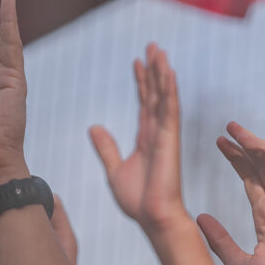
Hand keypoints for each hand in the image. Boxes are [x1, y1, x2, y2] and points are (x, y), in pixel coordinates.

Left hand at [90, 43, 185, 229]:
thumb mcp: (114, 169)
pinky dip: (169, 89)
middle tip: (152, 46)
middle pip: (155, 94)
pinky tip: (168, 71)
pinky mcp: (169, 139)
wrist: (152, 218)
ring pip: (164, 96)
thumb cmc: (138, 201)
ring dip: (162, 73)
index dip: (141, 82)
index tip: (136, 62)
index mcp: (145, 139)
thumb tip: (94, 128)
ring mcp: (165, 135)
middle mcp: (157, 133)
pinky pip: (170, 109)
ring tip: (159, 50)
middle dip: (153, 70)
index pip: (144, 104)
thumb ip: (106, 147)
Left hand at [197, 123, 264, 264]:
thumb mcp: (239, 263)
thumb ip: (219, 241)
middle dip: (247, 145)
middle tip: (228, 127)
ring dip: (263, 145)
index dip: (236, 159)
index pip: (250, 177)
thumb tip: (198, 217)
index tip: (219, 142)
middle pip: (263, 165)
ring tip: (241, 132)